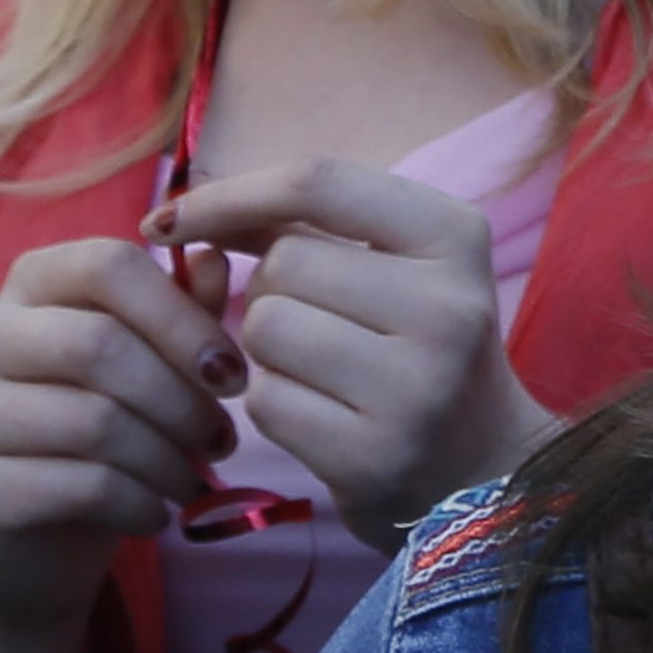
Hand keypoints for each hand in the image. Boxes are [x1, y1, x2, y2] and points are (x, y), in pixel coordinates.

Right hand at [0, 234, 239, 633]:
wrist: (31, 550)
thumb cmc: (95, 441)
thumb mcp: (144, 370)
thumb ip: (177, 314)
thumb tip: (216, 260)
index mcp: (23, 286)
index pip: (106, 266)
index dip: (181, 317)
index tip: (231, 374)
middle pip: (100, 344)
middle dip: (180, 399)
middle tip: (220, 440)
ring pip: (94, 421)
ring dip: (166, 459)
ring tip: (191, 482)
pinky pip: (80, 487)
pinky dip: (139, 503)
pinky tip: (155, 515)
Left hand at [148, 157, 552, 554]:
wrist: (482, 470)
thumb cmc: (418, 349)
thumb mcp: (396, 268)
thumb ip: (306, 228)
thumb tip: (188, 212)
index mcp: (455, 236)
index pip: (318, 182)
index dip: (231, 193)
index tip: (169, 219)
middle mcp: (446, 305)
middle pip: (284, 262)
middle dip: (269, 290)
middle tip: (311, 322)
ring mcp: (416, 386)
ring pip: (265, 328)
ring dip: (265, 350)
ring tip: (316, 368)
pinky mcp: (374, 457)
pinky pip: (265, 402)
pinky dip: (272, 405)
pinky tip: (318, 416)